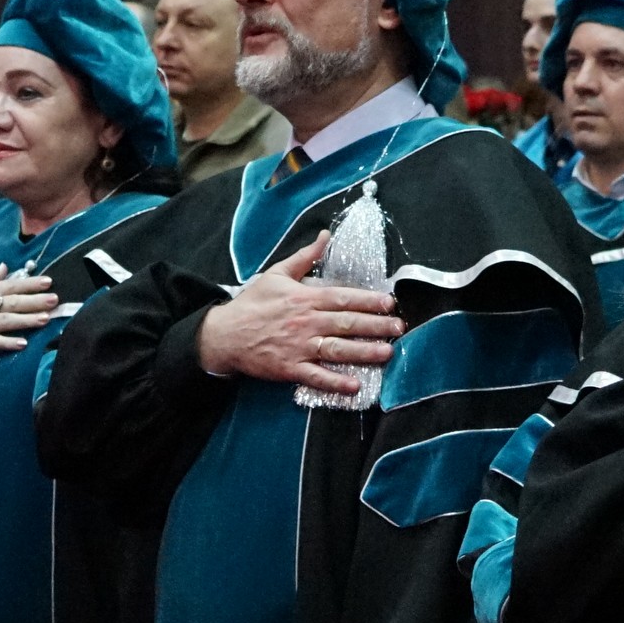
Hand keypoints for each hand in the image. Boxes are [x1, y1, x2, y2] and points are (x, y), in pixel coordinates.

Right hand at [0, 265, 56, 357]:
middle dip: (34, 301)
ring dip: (26, 320)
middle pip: (12, 302)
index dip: (29, 283)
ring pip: (5, 321)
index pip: (10, 285)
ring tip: (45, 319)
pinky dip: (6, 343)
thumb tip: (5, 267)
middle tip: (55, 299)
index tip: (48, 281)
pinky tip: (22, 344)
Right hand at [195, 233, 403, 396]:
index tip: (390, 303)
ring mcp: (298, 347)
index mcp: (305, 298)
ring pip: (337, 349)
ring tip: (387, 352)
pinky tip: (355, 385)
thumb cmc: (252, 303)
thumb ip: (305, 257)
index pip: (343, 297)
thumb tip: (325, 236)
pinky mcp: (290, 368)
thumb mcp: (277, 273)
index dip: (369, 300)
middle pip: (347, 323)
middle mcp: (306, 322)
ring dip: (364, 352)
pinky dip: (335, 382)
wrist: (224, 334)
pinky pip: (317, 376)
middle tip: (399, 328)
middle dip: (376, 325)